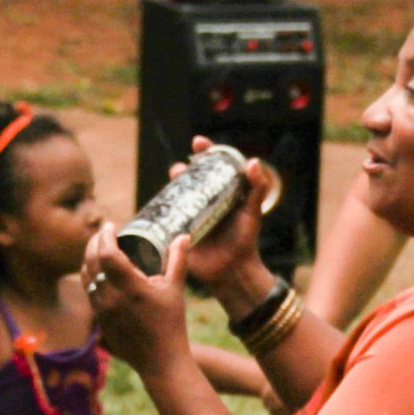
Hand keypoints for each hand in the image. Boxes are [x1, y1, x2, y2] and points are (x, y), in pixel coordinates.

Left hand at [82, 224, 192, 379]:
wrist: (160, 361)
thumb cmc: (171, 324)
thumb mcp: (175, 289)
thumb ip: (178, 259)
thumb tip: (183, 236)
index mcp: (130, 287)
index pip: (107, 253)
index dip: (105, 236)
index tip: (110, 226)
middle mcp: (111, 297)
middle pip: (91, 261)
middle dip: (94, 242)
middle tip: (103, 233)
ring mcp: (102, 310)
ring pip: (86, 276)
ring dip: (89, 258)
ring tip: (98, 248)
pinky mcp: (99, 320)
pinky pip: (88, 291)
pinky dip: (90, 276)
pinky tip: (97, 272)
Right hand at [174, 137, 279, 298]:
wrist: (232, 271)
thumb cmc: (245, 241)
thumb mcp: (252, 213)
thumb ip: (257, 188)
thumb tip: (253, 161)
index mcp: (221, 193)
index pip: (212, 166)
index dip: (205, 152)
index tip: (199, 143)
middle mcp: (204, 201)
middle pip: (189, 177)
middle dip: (183, 169)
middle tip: (182, 170)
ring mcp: (190, 215)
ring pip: (175, 193)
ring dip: (171, 185)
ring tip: (173, 181)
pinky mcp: (178, 230)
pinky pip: (166, 215)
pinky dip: (160, 206)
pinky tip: (157, 201)